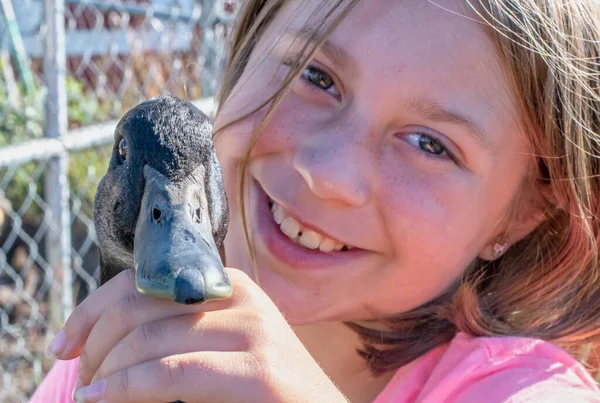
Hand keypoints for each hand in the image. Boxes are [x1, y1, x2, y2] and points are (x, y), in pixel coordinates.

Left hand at [48, 268, 347, 402]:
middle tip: (79, 379)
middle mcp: (242, 297)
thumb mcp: (218, 345)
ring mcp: (255, 332)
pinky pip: (172, 374)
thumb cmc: (261, 386)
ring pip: (150, 339)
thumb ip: (179, 329)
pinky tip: (101, 400)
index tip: (65, 343)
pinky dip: (126, 388)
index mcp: (229, 285)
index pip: (142, 280)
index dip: (91, 309)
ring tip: (90, 395)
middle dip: (95, 344)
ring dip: (105, 371)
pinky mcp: (260, 373)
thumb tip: (103, 335)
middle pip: (140, 306)